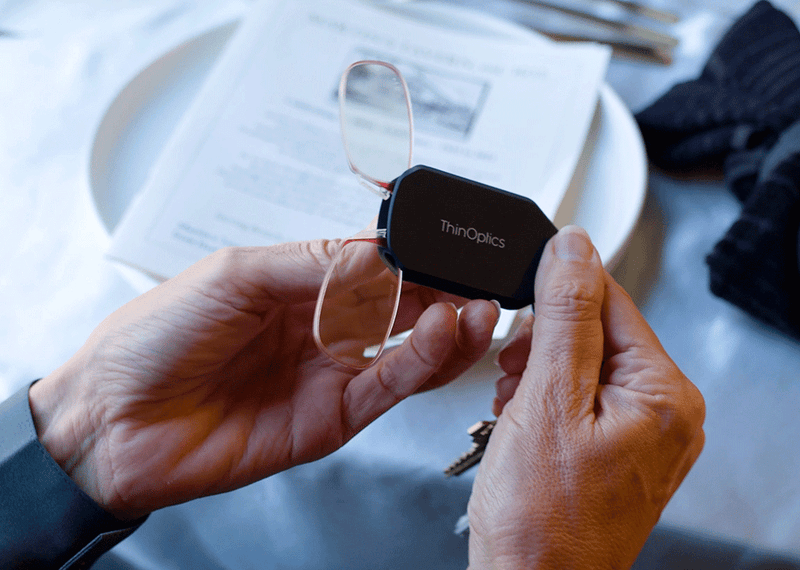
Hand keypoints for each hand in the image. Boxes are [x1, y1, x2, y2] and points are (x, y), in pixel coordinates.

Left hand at [29, 240, 499, 519]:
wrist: (110, 422)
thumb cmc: (152, 339)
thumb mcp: (234, 275)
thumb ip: (312, 264)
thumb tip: (380, 249)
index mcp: (296, 288)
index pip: (374, 267)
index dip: (415, 258)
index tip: (452, 246)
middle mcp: (320, 330)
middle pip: (400, 310)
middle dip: (445, 294)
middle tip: (480, 280)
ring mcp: (328, 376)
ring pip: (405, 352)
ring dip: (447, 331)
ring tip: (476, 308)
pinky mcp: (330, 421)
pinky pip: (386, 389)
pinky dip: (419, 365)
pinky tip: (439, 338)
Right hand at [467, 226, 704, 569]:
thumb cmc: (541, 518)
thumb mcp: (546, 399)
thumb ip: (564, 316)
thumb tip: (574, 248)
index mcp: (664, 394)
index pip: (612, 300)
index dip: (556, 294)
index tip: (518, 295)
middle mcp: (666, 415)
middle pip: (598, 333)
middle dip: (544, 343)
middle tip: (512, 373)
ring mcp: (643, 436)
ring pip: (585, 365)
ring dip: (539, 371)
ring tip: (513, 403)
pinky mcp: (616, 451)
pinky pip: (582, 399)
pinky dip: (545, 399)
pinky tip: (522, 419)